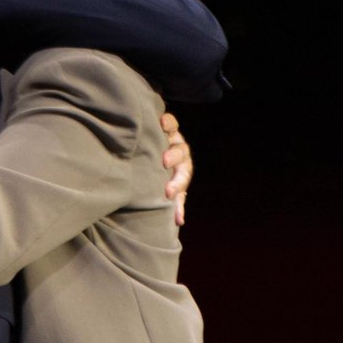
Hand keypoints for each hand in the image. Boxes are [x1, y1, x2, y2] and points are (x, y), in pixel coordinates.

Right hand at [160, 112, 192, 226]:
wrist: (160, 152)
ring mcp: (174, 140)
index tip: (168, 193)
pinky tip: (160, 122)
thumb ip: (174, 203)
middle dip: (174, 158)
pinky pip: (172, 122)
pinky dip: (168, 122)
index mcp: (182, 172)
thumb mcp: (171, 189)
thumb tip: (179, 221)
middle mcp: (180, 155)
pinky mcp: (168, 127)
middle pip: (181, 155)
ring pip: (176, 138)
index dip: (177, 185)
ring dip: (170, 136)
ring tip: (162, 135)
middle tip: (165, 162)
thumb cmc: (165, 177)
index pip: (182, 179)